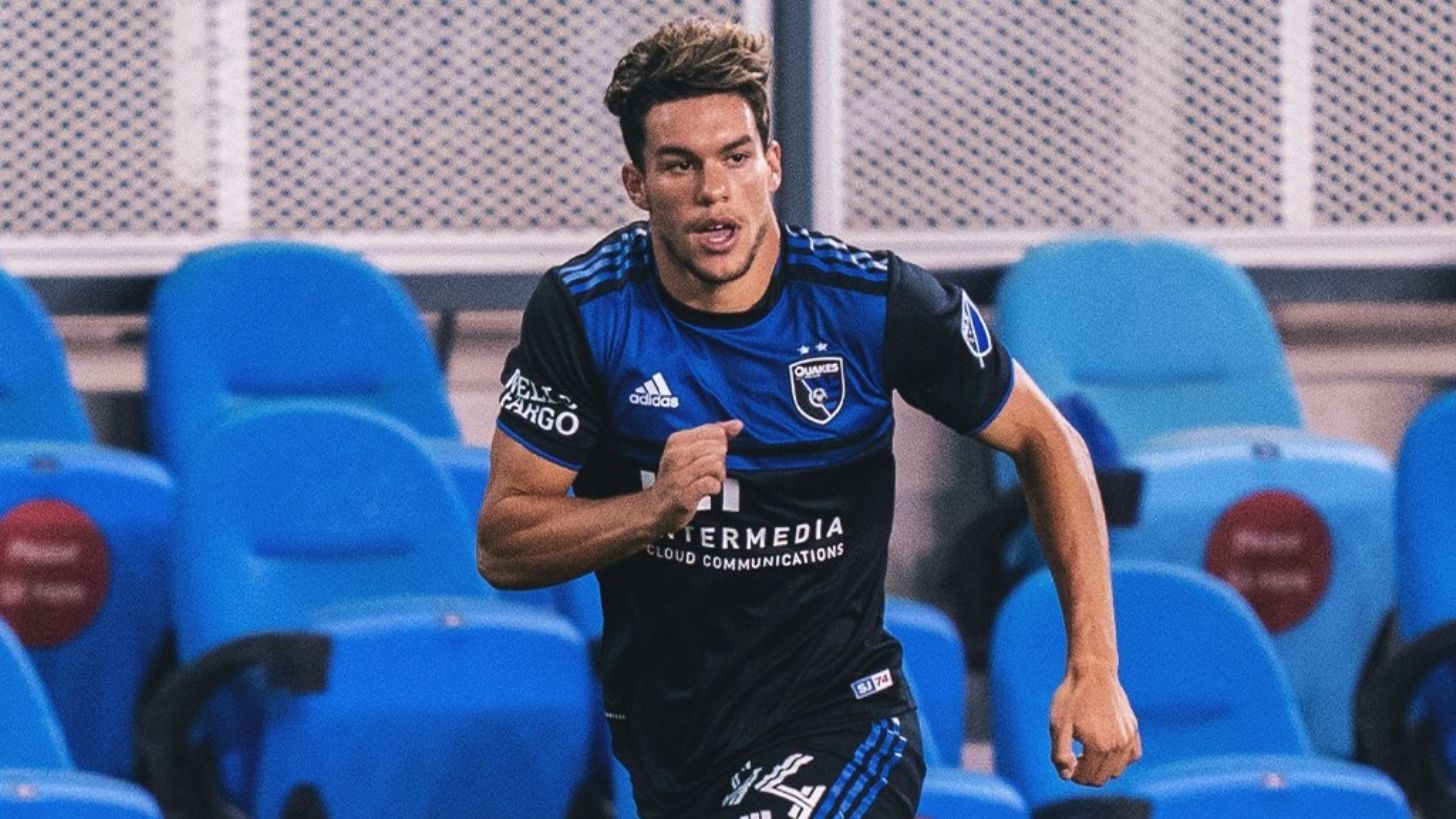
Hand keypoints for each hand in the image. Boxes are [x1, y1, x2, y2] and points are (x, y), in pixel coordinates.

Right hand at [645, 420, 742, 533]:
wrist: (655, 507)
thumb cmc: (678, 476)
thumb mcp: (692, 451)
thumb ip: (716, 435)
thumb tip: (738, 424)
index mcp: (677, 440)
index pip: (715, 431)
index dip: (720, 444)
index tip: (709, 456)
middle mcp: (675, 455)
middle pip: (718, 447)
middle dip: (720, 461)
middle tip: (708, 471)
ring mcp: (678, 475)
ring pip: (716, 464)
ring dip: (718, 475)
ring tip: (708, 480)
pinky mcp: (684, 494)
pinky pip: (711, 484)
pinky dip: (714, 488)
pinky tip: (706, 491)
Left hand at [1050, 663, 1140, 785]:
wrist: (1092, 672)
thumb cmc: (1072, 697)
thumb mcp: (1058, 725)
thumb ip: (1060, 753)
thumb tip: (1067, 776)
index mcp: (1099, 747)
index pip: (1088, 778)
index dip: (1074, 775)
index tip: (1066, 762)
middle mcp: (1118, 746)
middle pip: (1103, 778)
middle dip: (1086, 774)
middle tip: (1074, 759)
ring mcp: (1129, 738)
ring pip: (1117, 771)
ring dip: (1102, 768)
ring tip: (1087, 752)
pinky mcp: (1134, 730)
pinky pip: (1132, 756)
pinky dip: (1120, 759)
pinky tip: (1106, 748)